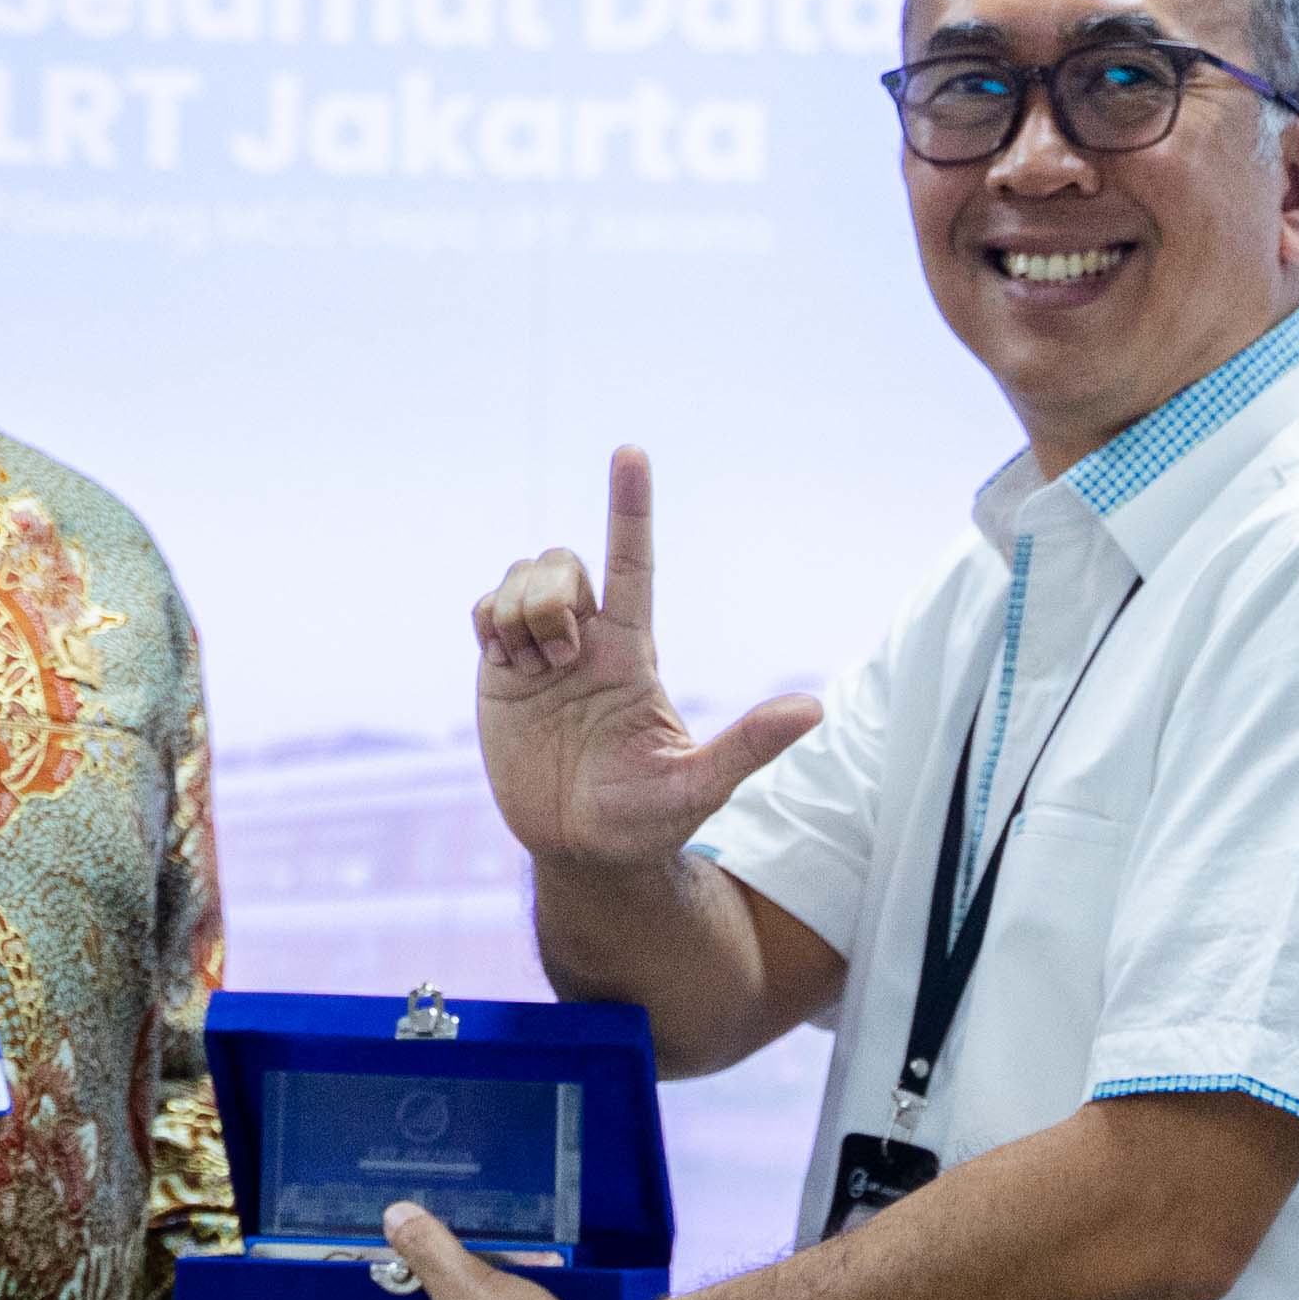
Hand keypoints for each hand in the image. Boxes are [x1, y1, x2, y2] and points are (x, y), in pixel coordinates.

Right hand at [472, 446, 823, 871]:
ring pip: (520, 577)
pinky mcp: (499, 669)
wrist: (578, 847)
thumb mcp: (699, 786)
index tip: (630, 452)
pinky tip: (505, 666)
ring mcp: (541, 650)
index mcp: (633, 651)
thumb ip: (748, 746)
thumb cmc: (647, 820)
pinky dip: (488, 625)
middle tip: (560, 662)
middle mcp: (587, 638)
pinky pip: (483, 608)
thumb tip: (814, 709)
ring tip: (533, 672)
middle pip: (562, 561)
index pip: (633, 562)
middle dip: (552, 597)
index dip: (630, 507)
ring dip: (519, 616)